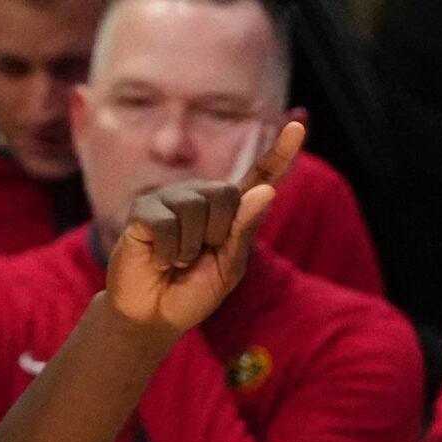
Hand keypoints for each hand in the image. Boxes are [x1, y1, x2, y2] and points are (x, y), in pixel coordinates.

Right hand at [106, 119, 305, 335]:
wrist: (153, 315)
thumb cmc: (193, 291)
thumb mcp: (229, 268)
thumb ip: (245, 231)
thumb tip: (266, 190)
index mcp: (230, 211)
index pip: (259, 176)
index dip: (279, 153)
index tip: (296, 126)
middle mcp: (202, 196)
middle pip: (226, 194)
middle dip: (217, 234)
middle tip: (198, 257)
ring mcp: (171, 199)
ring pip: (196, 209)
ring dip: (190, 248)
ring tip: (177, 260)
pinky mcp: (144, 210)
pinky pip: (167, 224)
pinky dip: (167, 253)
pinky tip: (159, 260)